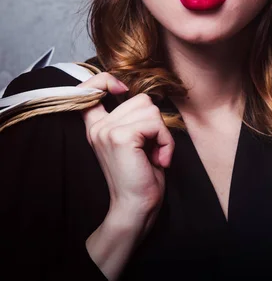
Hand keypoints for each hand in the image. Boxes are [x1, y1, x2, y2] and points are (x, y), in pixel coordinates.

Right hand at [78, 72, 174, 225]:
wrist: (136, 207)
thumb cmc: (141, 176)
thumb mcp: (134, 141)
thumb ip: (131, 118)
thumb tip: (148, 95)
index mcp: (97, 126)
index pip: (91, 88)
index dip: (107, 80)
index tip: (123, 89)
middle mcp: (98, 126)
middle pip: (140, 99)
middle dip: (156, 123)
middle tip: (151, 148)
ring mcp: (107, 131)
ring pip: (150, 109)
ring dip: (162, 133)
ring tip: (154, 154)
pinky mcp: (121, 137)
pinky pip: (155, 124)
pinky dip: (165, 141)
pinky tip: (159, 159)